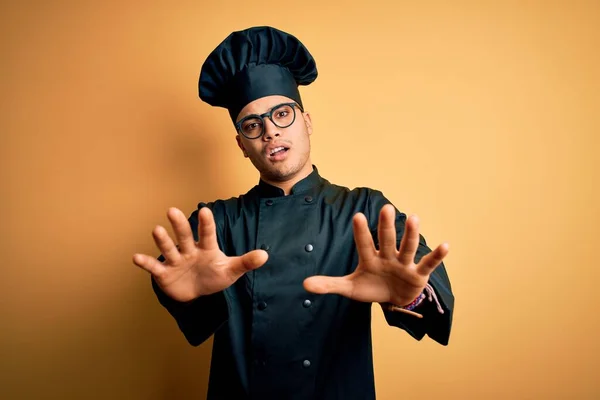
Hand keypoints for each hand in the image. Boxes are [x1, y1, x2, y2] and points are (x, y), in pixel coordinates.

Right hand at [133, 207, 267, 301]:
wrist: (197, 293)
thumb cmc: (214, 276)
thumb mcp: (231, 271)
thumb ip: (246, 262)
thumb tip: (265, 255)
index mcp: (206, 248)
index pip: (207, 234)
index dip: (206, 224)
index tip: (206, 210)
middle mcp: (189, 250)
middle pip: (185, 236)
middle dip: (179, 225)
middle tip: (172, 210)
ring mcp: (175, 261)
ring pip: (169, 248)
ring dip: (163, 240)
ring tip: (156, 229)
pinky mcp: (164, 273)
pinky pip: (154, 267)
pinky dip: (146, 263)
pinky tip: (136, 257)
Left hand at [303, 204, 448, 306]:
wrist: (393, 300)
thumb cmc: (371, 288)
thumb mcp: (349, 289)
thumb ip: (329, 284)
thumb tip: (305, 284)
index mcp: (370, 258)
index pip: (364, 244)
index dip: (361, 232)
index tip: (357, 215)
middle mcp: (387, 257)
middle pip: (386, 240)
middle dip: (386, 226)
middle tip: (385, 208)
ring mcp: (404, 264)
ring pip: (407, 247)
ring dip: (410, 234)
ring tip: (414, 218)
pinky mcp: (418, 274)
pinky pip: (428, 263)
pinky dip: (436, 255)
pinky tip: (445, 245)